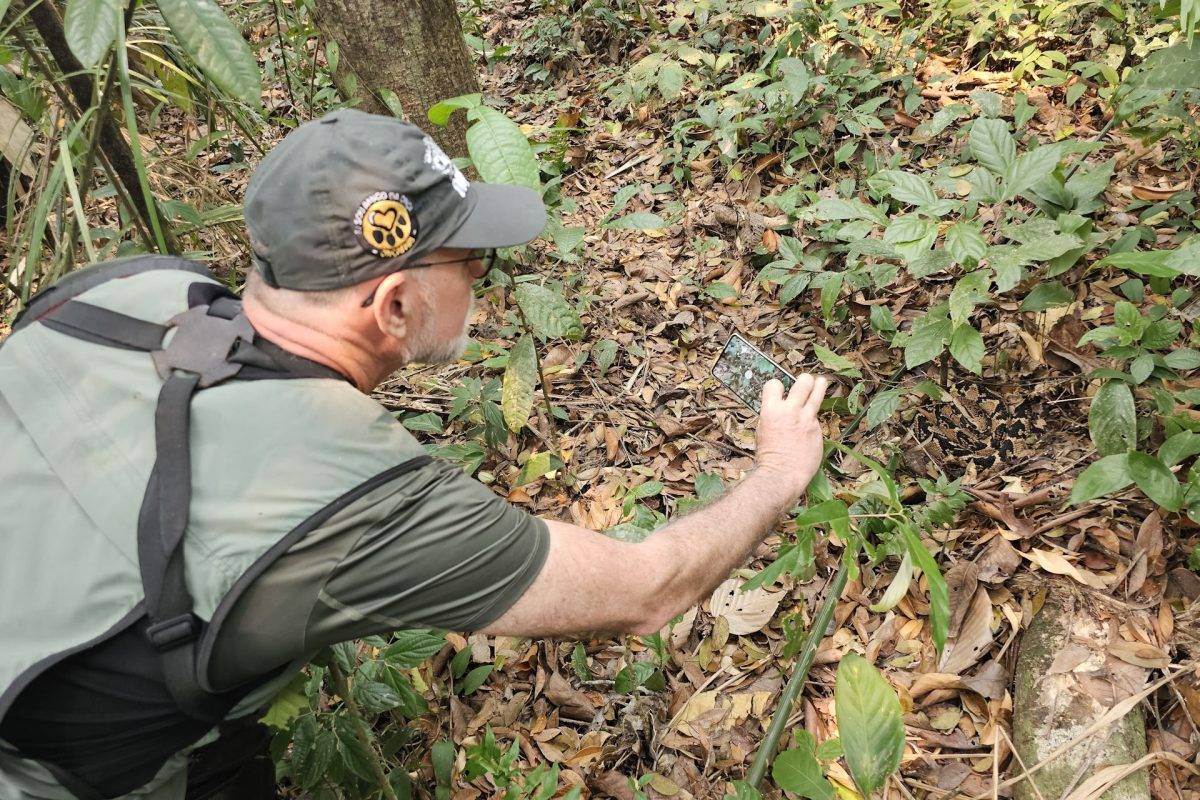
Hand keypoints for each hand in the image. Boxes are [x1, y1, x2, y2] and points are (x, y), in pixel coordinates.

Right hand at [754, 375, 828, 498]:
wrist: (783, 474)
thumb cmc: (769, 456)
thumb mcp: (763, 430)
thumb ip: (773, 415)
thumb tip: (779, 408)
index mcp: (770, 411)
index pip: (774, 384)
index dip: (776, 386)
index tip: (780, 390)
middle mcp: (790, 411)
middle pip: (802, 382)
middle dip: (804, 380)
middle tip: (806, 381)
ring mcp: (806, 419)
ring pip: (817, 393)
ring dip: (819, 385)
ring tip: (821, 381)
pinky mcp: (817, 429)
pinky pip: (817, 418)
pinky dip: (814, 419)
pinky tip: (811, 425)